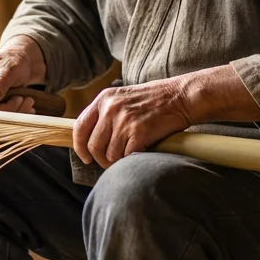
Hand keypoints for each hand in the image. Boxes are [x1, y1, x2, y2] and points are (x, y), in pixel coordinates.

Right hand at [0, 35, 47, 113]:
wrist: (25, 62)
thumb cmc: (15, 59)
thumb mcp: (10, 66)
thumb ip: (0, 80)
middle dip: (2, 108)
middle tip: (19, 100)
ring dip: (12, 111)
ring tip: (27, 101)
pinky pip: (2, 115)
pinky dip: (16, 112)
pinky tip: (27, 106)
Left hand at [73, 80, 191, 166]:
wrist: (180, 96)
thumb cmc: (154, 100)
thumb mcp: (123, 98)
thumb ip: (106, 114)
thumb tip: (92, 139)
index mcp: (104, 99)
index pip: (80, 126)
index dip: (79, 146)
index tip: (85, 157)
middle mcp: (111, 109)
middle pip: (93, 145)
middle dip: (100, 159)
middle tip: (108, 162)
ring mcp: (124, 121)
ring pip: (110, 154)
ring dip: (116, 161)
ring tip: (126, 157)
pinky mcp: (139, 132)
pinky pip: (126, 156)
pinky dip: (130, 160)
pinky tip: (137, 154)